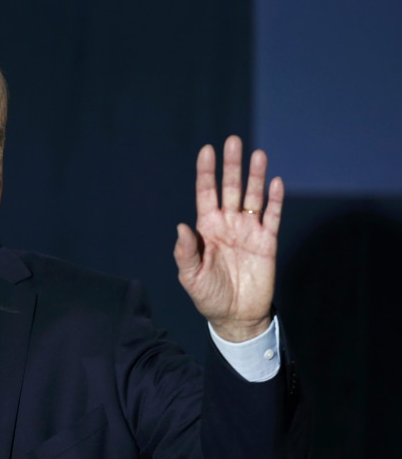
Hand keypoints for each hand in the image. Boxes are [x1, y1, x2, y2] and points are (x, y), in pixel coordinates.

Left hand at [173, 135, 283, 341]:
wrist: (236, 317)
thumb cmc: (209, 296)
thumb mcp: (191, 277)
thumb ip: (186, 252)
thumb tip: (182, 226)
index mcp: (207, 228)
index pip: (206, 193)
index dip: (206, 172)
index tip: (207, 150)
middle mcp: (228, 224)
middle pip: (231, 188)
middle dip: (232, 166)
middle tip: (233, 141)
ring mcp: (248, 231)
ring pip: (253, 197)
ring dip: (255, 176)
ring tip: (258, 155)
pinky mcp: (267, 242)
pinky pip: (272, 217)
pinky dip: (275, 200)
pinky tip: (276, 183)